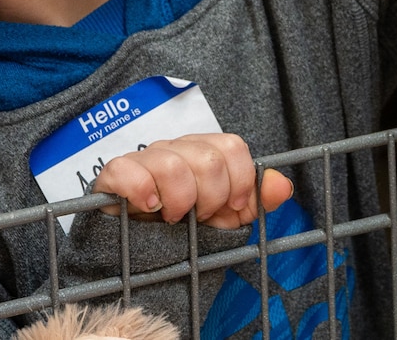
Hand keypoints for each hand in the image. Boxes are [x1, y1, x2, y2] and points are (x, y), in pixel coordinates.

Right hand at [89, 133, 294, 229]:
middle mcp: (174, 148)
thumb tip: (282, 186)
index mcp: (203, 151)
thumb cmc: (183, 228)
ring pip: (172, 165)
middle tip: (199, 217)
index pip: (232, 146)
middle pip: (207, 158)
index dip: (239, 180)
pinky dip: (142, 191)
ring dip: (179, 202)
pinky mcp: (113, 174)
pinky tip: (148, 208)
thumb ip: (254, 199)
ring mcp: (143, 158)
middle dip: (211, 198)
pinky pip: (128, 170)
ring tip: (174, 219)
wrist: (137, 251)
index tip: (232, 206)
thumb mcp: (224, 217)